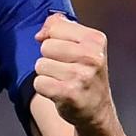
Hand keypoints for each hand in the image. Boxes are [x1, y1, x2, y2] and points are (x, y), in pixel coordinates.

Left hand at [33, 13, 114, 130]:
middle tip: (66, 69)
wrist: (97, 109)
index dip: (53, 38)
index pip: (55, 27)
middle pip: (45, 46)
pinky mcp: (69, 94)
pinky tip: (59, 91)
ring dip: (47, 75)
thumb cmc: (85, 73)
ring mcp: (81, 76)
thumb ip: (59, 27)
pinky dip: (45, 88)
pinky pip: (39, 83)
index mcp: (95, 40)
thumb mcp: (82, 44)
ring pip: (40, 65)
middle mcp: (92, 57)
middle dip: (50, 58)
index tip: (65, 51)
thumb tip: (40, 33)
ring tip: (63, 80)